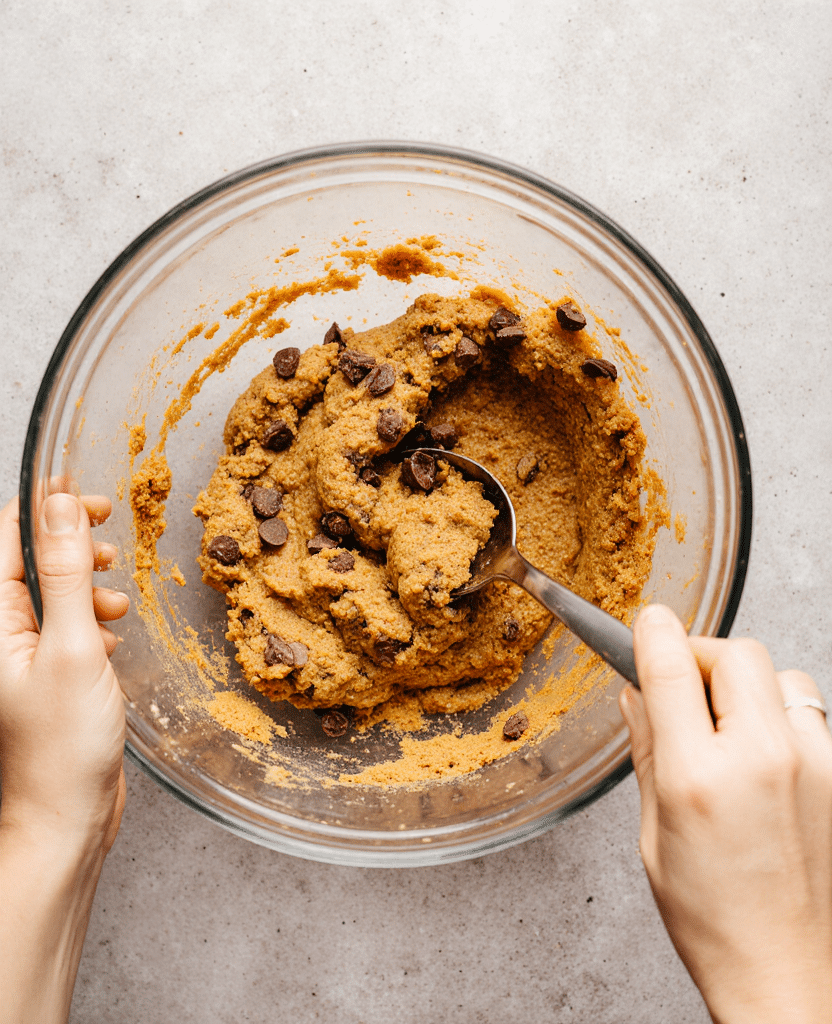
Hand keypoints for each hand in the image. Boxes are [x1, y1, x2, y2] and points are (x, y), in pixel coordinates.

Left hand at [0, 492, 128, 848]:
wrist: (64, 819)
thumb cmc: (60, 747)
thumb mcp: (71, 646)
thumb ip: (66, 573)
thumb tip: (60, 505)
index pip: (8, 537)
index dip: (46, 505)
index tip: (86, 490)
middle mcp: (2, 632)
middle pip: (30, 557)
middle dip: (71, 540)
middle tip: (109, 531)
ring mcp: (23, 653)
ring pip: (53, 589)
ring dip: (87, 581)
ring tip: (115, 600)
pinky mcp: (47, 673)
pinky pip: (67, 622)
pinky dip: (92, 618)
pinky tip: (111, 636)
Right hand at [621, 604, 831, 1023]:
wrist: (792, 977)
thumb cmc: (716, 921)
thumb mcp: (655, 835)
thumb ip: (648, 753)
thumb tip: (637, 696)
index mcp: (698, 776)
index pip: (672, 667)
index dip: (653, 632)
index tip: (646, 621)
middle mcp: (762, 758)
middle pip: (736, 653)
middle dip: (702, 654)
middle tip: (683, 680)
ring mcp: (814, 764)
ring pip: (780, 676)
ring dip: (746, 685)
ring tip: (728, 725)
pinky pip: (811, 713)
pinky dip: (781, 717)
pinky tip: (765, 756)